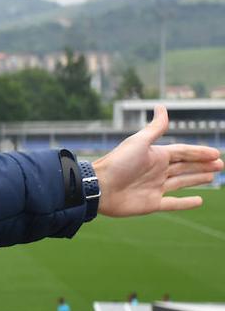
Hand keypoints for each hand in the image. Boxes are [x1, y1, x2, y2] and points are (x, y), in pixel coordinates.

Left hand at [93, 105, 222, 216]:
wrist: (99, 187)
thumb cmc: (118, 163)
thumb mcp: (139, 142)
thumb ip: (155, 128)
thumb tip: (161, 106)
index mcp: (155, 156)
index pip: (183, 152)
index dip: (199, 152)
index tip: (216, 154)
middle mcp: (156, 171)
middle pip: (185, 167)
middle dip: (202, 165)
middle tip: (221, 165)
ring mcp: (155, 188)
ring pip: (182, 183)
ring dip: (197, 179)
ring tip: (212, 176)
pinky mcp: (152, 204)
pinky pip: (173, 204)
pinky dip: (186, 203)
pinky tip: (199, 200)